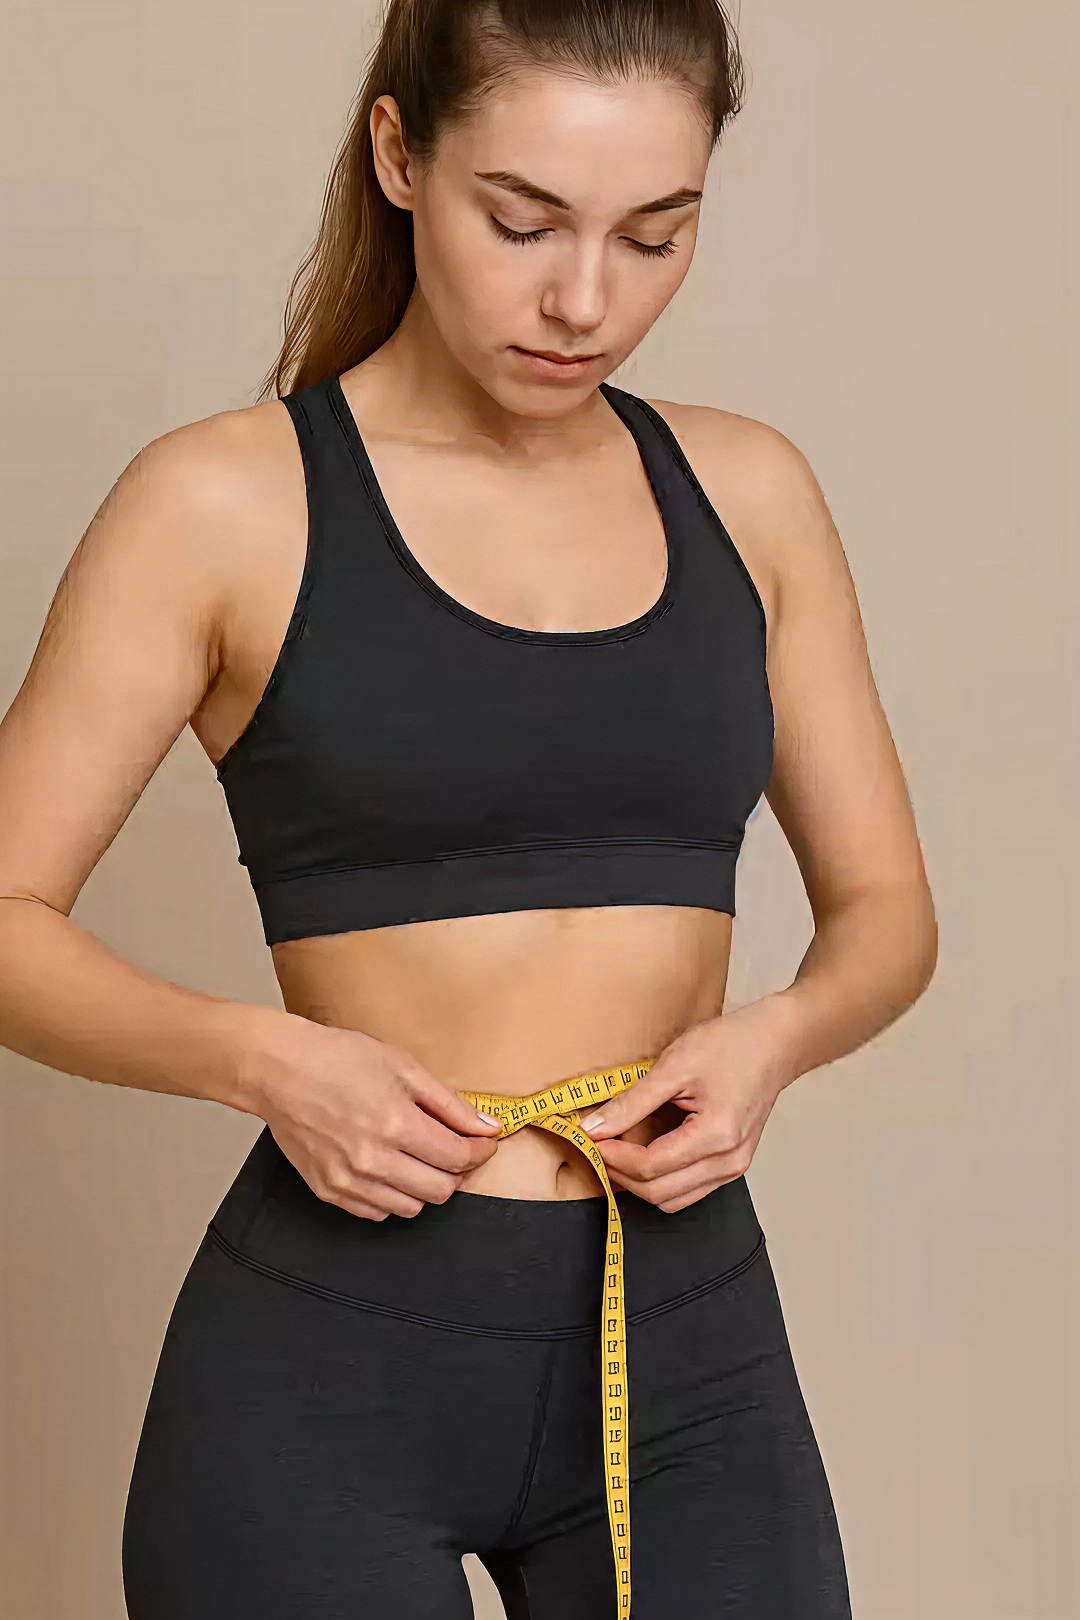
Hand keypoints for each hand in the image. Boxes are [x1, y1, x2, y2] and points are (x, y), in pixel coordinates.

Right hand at [246, 1015, 502, 1221]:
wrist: (280, 1070)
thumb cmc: (338, 1059)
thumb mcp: (403, 1067)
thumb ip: (449, 1103)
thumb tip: (486, 1126)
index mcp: (395, 1124)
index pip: (457, 1158)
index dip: (480, 1151)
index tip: (484, 1143)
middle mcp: (372, 1160)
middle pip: (439, 1190)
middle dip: (458, 1171)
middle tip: (457, 1150)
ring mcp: (348, 1180)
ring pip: (410, 1207)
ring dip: (425, 1186)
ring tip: (421, 1158)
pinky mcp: (329, 1190)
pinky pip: (376, 1212)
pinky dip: (393, 1196)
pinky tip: (391, 1169)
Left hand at [579, 998, 797, 1212]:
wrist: (774, 1043)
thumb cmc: (731, 1045)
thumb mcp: (675, 1066)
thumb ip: (632, 1102)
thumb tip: (595, 1127)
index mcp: (717, 1135)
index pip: (651, 1166)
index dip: (613, 1157)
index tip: (589, 1140)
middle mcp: (729, 1160)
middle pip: (659, 1191)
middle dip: (620, 1174)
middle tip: (595, 1148)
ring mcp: (734, 1167)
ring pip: (673, 1199)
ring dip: (638, 1184)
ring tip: (615, 1154)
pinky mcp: (732, 1164)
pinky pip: (689, 1191)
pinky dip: (660, 1181)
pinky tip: (642, 1157)